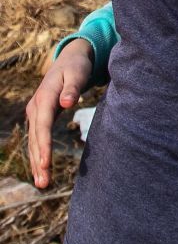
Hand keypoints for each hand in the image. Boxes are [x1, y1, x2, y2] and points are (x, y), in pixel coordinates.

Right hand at [27, 39, 92, 188]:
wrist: (69, 59)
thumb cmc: (77, 66)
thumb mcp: (77, 73)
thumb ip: (73, 88)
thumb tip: (66, 103)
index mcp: (44, 98)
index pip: (43, 125)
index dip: (44, 145)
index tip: (46, 163)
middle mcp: (36, 108)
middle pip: (36, 138)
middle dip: (39, 161)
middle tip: (44, 183)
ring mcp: (36, 114)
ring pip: (34, 142)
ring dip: (37, 163)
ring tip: (42, 184)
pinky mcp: (40, 118)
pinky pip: (38, 140)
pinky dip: (39, 155)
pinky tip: (42, 171)